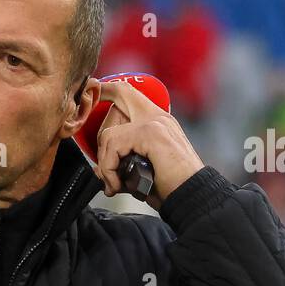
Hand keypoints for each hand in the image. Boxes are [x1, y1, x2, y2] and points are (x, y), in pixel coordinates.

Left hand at [94, 80, 204, 210]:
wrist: (192, 197)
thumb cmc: (169, 188)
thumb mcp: (139, 170)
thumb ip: (120, 163)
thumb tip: (97, 169)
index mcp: (157, 121)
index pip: (126, 92)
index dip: (106, 88)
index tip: (92, 88)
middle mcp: (157, 116)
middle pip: (115, 104)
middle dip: (101, 141)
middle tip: (107, 171)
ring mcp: (154, 122)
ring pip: (108, 134)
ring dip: (106, 165)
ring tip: (117, 184)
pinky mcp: (150, 133)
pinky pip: (113, 146)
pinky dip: (110, 169)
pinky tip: (120, 185)